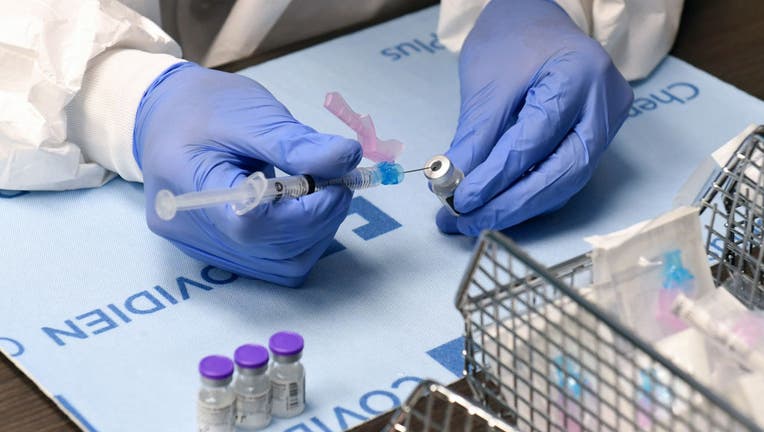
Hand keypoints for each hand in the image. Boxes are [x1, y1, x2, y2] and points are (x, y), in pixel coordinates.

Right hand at [133, 63, 360, 285]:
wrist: (164, 117)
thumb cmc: (203, 108)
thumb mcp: (250, 113)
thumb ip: (295, 142)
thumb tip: (346, 158)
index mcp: (185, 187)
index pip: (252, 225)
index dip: (306, 212)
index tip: (336, 183)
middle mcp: (188, 230)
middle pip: (269, 249)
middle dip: (319, 219)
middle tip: (339, 182)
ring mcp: (201, 248)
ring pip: (278, 267)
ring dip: (315, 234)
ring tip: (323, 194)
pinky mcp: (218, 254)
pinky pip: (271, 265)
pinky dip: (300, 242)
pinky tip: (304, 211)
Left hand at [437, 0, 633, 235]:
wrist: (535, 21)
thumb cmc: (511, 41)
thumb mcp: (486, 84)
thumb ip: (474, 138)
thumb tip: (451, 188)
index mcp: (580, 75)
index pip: (536, 139)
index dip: (497, 177)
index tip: (460, 201)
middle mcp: (606, 102)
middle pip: (562, 171)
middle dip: (510, 204)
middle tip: (466, 222)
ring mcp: (607, 122)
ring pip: (566, 181)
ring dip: (518, 207)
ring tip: (474, 221)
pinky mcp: (596, 138)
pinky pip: (564, 176)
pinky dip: (530, 196)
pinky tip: (499, 207)